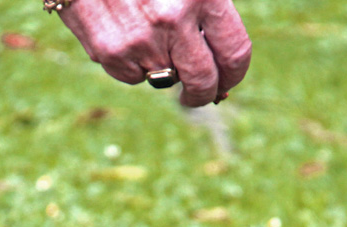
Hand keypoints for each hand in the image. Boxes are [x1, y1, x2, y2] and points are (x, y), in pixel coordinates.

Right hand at [57, 0, 250, 106]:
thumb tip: (219, 63)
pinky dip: (131, 63)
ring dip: (160, 66)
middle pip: (202, 79)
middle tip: (197, 95)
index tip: (225, 81)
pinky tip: (122, 31)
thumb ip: (204, 10)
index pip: (234, 52)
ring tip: (145, 31)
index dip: (234, 74)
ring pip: (163, 78)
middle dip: (203, 94)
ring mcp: (141, 40)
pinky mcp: (111, 53)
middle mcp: (174, 20)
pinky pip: (132, 75)